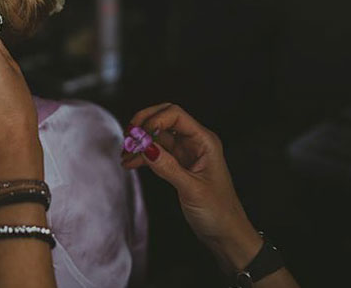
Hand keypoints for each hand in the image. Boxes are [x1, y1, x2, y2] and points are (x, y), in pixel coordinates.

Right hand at [122, 104, 262, 272]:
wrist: (226, 234)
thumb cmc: (219, 212)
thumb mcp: (192, 189)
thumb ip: (168, 167)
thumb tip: (145, 146)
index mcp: (204, 141)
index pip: (175, 115)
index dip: (154, 120)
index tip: (138, 136)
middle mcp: (195, 142)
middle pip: (164, 118)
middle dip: (143, 124)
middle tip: (127, 136)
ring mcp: (185, 152)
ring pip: (157, 136)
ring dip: (139, 142)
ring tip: (125, 153)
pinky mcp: (178, 164)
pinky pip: (156, 152)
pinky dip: (141, 155)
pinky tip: (129, 163)